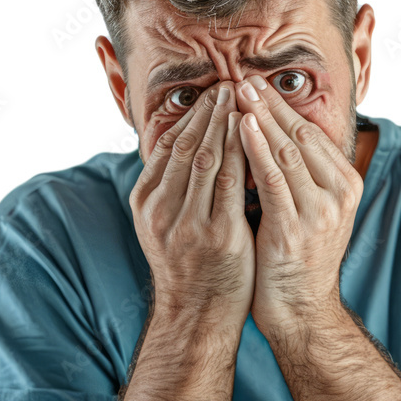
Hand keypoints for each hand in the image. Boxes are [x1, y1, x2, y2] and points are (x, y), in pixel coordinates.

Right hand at [129, 81, 253, 328]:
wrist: (198, 317)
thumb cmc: (191, 267)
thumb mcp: (168, 225)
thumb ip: (175, 187)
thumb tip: (188, 144)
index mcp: (146, 202)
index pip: (168, 145)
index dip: (191, 116)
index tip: (210, 93)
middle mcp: (161, 210)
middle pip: (187, 145)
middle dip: (210, 111)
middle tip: (229, 83)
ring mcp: (188, 223)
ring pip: (207, 157)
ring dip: (226, 123)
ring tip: (242, 98)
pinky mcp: (218, 236)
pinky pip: (232, 183)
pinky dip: (242, 153)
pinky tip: (254, 133)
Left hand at [233, 74, 362, 333]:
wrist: (301, 310)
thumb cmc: (297, 257)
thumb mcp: (310, 209)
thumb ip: (300, 174)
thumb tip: (275, 132)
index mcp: (346, 184)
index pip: (311, 133)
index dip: (282, 106)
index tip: (256, 82)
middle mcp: (339, 194)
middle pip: (300, 136)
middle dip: (270, 104)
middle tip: (242, 76)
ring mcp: (320, 211)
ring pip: (286, 152)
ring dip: (260, 117)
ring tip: (237, 91)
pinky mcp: (296, 228)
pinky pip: (273, 179)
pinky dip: (257, 149)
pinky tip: (242, 126)